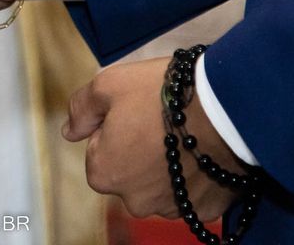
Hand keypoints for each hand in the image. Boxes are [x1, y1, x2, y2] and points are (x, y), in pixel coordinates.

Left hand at [63, 58, 239, 220]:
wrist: (225, 110)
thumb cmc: (159, 95)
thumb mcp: (107, 85)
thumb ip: (81, 109)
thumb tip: (68, 131)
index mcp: (104, 173)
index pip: (97, 150)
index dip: (113, 126)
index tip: (133, 110)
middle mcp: (134, 201)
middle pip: (127, 170)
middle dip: (137, 147)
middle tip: (157, 119)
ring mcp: (172, 208)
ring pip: (158, 182)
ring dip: (164, 162)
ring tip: (182, 132)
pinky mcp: (205, 209)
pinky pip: (189, 190)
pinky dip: (191, 173)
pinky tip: (200, 149)